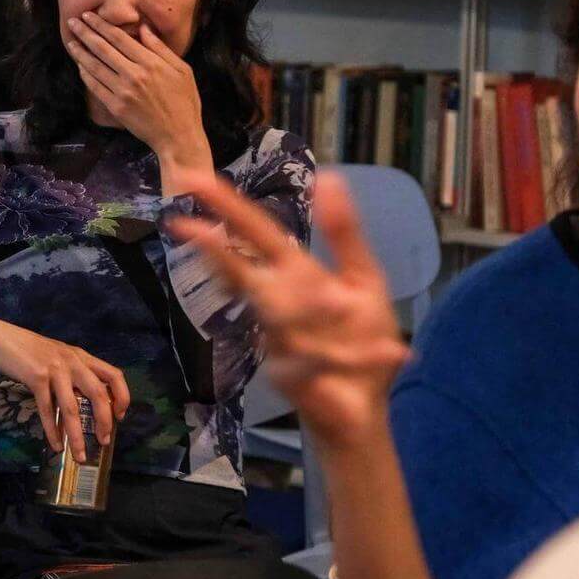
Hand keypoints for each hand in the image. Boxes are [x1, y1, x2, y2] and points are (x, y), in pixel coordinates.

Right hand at [0, 317, 129, 455]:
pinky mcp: (36, 378)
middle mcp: (73, 361)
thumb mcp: (58, 356)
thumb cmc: (29, 350)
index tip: (120, 416)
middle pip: (98, 394)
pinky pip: (48, 410)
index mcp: (81, 356)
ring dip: (77, 435)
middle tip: (104, 441)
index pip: (114, 375)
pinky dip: (52, 431)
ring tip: (79, 454)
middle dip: (104, 421)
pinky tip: (55, 445)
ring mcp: (55, 369)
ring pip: (72, 408)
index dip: (122, 397)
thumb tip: (86, 400)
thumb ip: (73, 372)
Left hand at [64, 11, 209, 178]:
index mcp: (151, 63)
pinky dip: (86, 75)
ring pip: (95, 67)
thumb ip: (161, 48)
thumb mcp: (182, 70)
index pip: (119, 38)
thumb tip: (143, 28)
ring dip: (80, 52)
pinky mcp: (116, 107)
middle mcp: (134, 75)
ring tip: (70, 41)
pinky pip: (96, 87)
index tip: (88, 16)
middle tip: (72, 22)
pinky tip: (80, 66)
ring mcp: (122, 92)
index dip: (101, 25)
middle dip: (85, 33)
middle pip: (103, 49)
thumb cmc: (185, 102)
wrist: (178, 136)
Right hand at [168, 172, 409, 453]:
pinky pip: (315, 362)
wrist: (365, 403)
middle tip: (184, 226)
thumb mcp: (362, 277)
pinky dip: (356, 357)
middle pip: (241, 272)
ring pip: (279, 316)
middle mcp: (277, 303)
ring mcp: (278, 341)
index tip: (190, 179)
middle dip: (216, 250)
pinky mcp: (293, 378)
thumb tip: (328, 175)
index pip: (256, 233)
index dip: (225, 206)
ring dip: (309, 308)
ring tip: (340, 303)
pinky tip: (395, 352)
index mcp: (295, 273)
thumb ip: (343, 232)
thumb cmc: (358, 337)